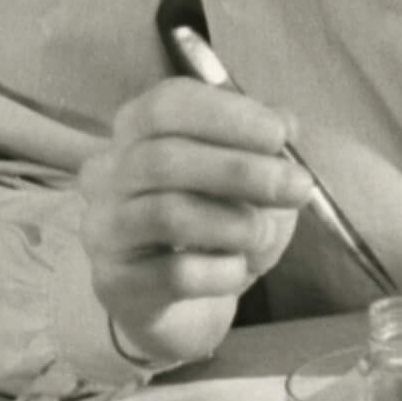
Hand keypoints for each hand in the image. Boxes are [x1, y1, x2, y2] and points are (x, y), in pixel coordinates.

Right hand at [77, 78, 313, 366]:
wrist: (190, 294)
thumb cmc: (219, 215)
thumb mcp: (250, 169)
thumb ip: (263, 141)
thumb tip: (285, 122)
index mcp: (137, 128)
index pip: (166, 105)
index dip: (226, 116)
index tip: (280, 134)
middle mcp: (107, 173)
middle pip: (164, 159)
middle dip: (240, 170)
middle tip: (297, 187)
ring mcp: (105, 229)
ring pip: (166, 215)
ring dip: (233, 222)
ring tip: (265, 233)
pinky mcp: (114, 283)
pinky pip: (173, 273)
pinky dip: (221, 270)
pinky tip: (240, 268)